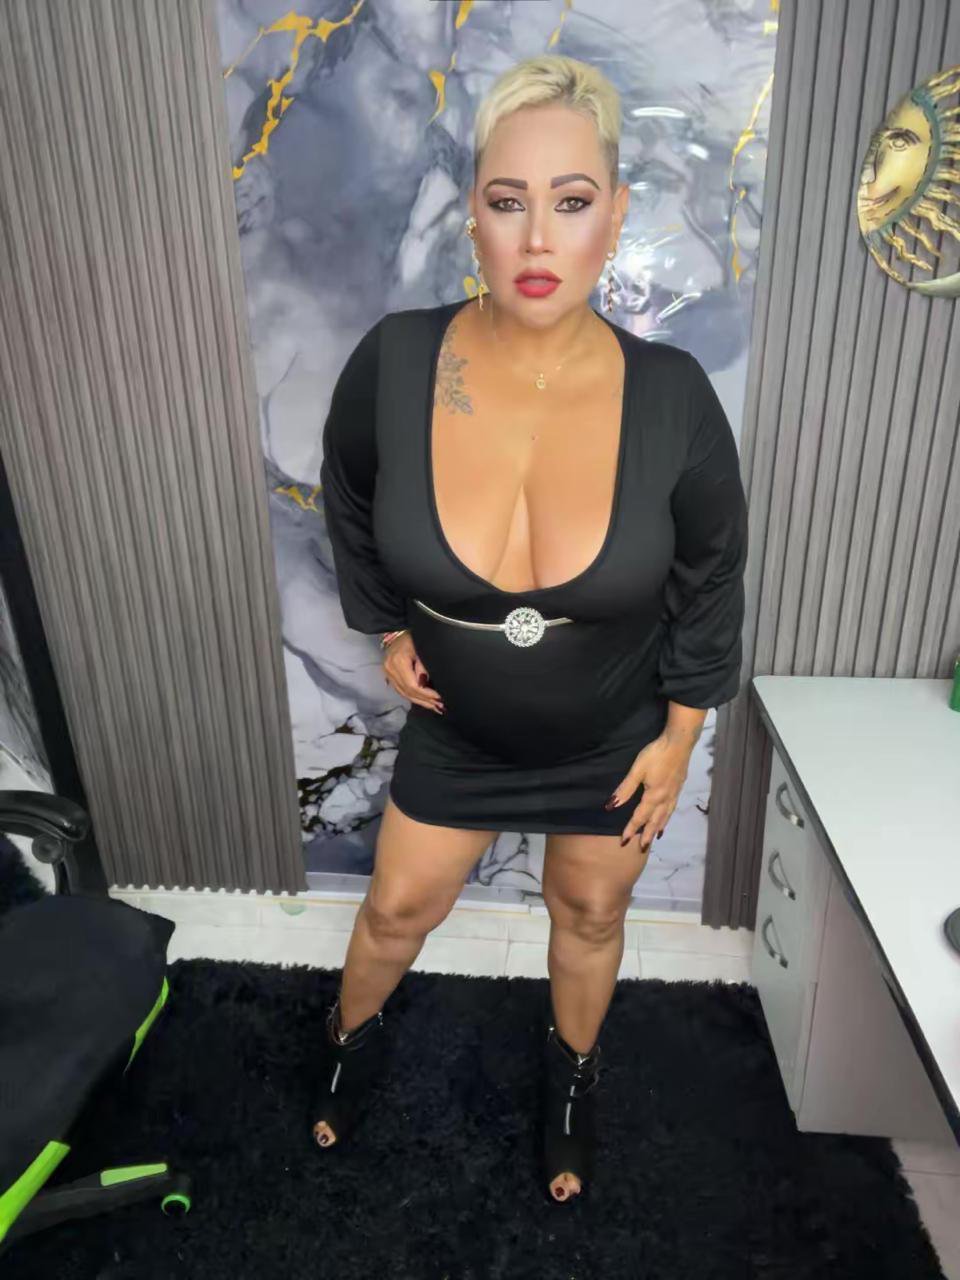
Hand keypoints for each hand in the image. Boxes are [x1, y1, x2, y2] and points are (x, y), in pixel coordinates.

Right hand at [382, 633, 444, 714]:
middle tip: (441, 707)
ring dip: (420, 702)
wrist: (399, 631)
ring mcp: (388, 673)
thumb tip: (425, 684)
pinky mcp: (388, 676)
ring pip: (404, 693)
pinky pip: (401, 691)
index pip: (413, 685)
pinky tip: (423, 702)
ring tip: (434, 707)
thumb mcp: (422, 647)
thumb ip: (423, 666)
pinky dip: (413, 698)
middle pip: (408, 692)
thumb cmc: (414, 637)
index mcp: (399, 661)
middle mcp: (390, 669)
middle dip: (425, 701)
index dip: (427, 694)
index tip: (440, 699)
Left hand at [607, 734, 691, 849]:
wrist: (679, 742)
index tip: (624, 841)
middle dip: (647, 835)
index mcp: (654, 796)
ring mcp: (674, 794)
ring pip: (665, 816)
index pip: (640, 817)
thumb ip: (625, 789)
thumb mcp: (637, 770)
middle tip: (642, 848)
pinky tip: (666, 816)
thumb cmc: (656, 754)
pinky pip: (671, 809)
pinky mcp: (679, 788)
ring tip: (655, 837)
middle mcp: (665, 799)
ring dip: (658, 828)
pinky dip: (667, 817)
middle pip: (655, 821)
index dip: (631, 829)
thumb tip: (612, 806)